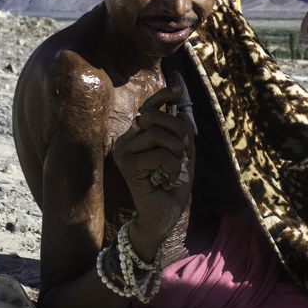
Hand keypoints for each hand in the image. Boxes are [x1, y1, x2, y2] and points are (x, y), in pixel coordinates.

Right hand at [111, 86, 194, 257]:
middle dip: (177, 130)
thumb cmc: (172, 186)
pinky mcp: (127, 166)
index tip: (178, 91)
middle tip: (182, 153)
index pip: (147, 108)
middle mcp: (126, 141)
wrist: (163, 217)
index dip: (162, 96)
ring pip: (158, 134)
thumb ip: (182, 133)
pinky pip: (159, 154)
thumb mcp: (183, 154)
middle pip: (154, 116)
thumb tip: (179, 110)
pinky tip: (168, 179)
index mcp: (137, 136)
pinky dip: (172, 167)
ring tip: (175, 169)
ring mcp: (124, 152)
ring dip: (176, 152)